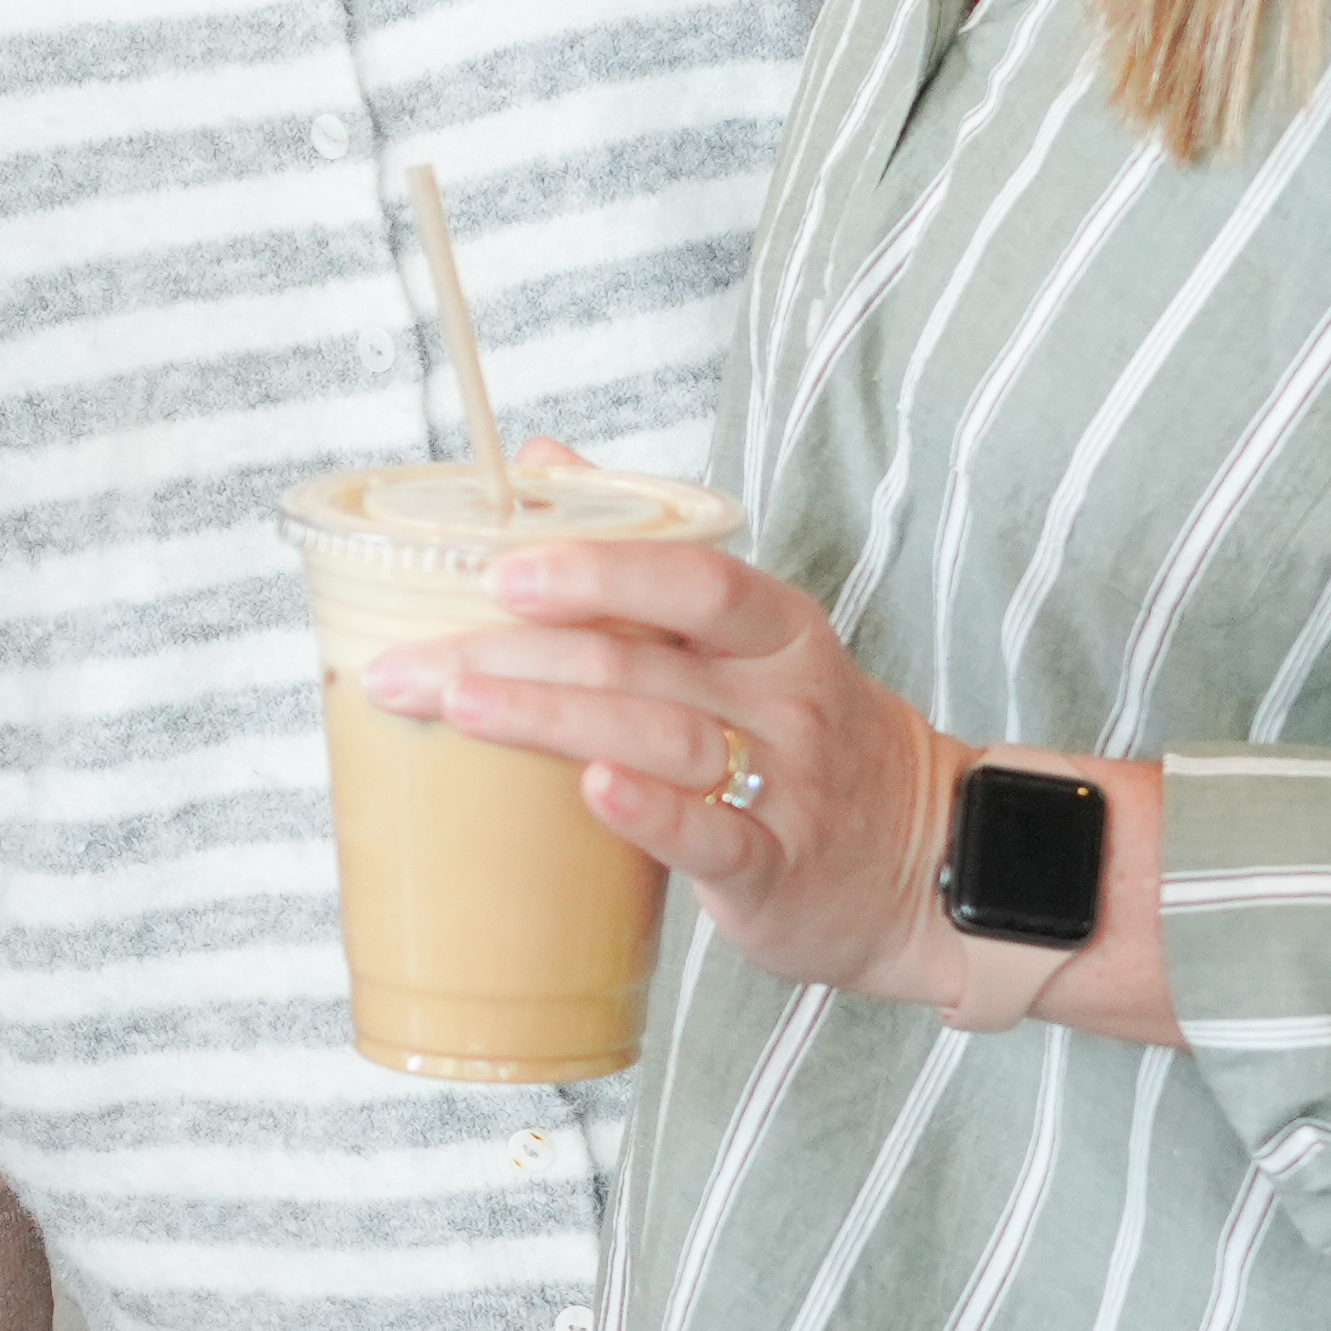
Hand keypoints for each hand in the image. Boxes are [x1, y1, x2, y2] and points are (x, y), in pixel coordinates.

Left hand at [361, 530, 953, 1002]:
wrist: (924, 859)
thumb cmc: (803, 734)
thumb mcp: (748, 635)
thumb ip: (646, 552)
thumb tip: (540, 459)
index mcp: (774, 630)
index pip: (694, 578)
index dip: (597, 570)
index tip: (496, 572)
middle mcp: (785, 697)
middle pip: (640, 661)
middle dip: (512, 656)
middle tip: (406, 664)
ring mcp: (787, 785)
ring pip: (661, 738)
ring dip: (550, 719)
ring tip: (458, 708)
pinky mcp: (779, 870)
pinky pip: (714, 836)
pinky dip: (651, 814)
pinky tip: (590, 792)